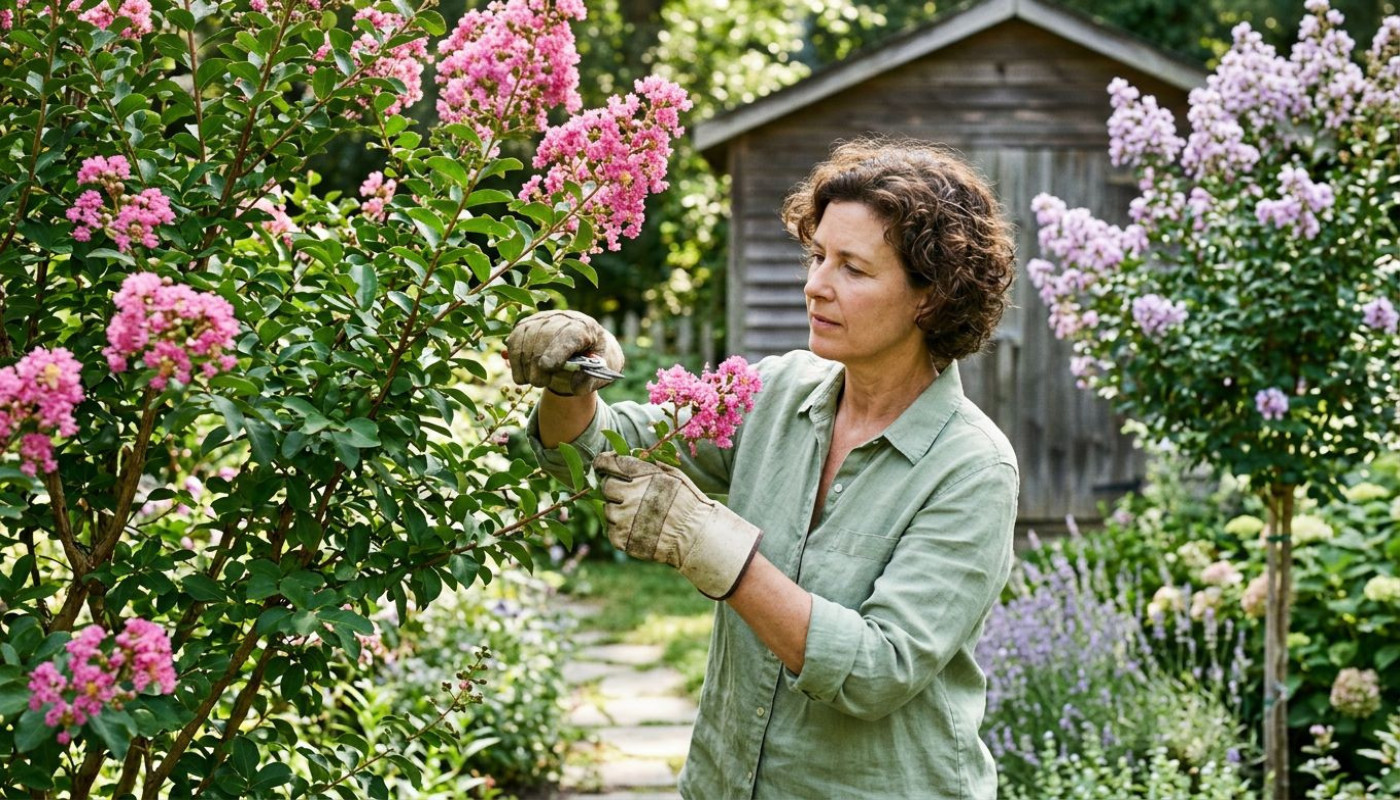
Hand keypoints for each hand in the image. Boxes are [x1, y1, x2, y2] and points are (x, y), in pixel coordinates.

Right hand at [506, 310, 623, 395]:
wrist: (584, 348)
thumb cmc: (592, 363)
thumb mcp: (599, 374)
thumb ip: (588, 381)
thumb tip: (574, 386)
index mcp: (586, 327)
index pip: (570, 334)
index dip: (557, 350)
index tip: (547, 367)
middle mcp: (564, 318)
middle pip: (545, 335)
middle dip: (537, 362)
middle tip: (540, 383)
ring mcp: (544, 318)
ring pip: (527, 336)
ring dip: (525, 363)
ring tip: (532, 381)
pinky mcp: (527, 324)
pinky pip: (515, 338)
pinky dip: (515, 359)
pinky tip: (521, 375)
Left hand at [594, 453, 761, 599]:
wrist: (696, 535)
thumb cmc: (688, 502)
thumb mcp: (674, 474)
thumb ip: (649, 464)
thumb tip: (630, 455)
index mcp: (641, 475)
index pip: (608, 463)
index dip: (603, 463)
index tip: (604, 466)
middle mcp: (630, 494)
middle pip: (606, 486)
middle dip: (614, 488)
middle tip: (629, 495)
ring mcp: (624, 518)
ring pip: (607, 509)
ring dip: (618, 510)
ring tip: (639, 515)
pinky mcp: (622, 538)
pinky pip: (611, 530)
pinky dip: (621, 529)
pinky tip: (638, 528)